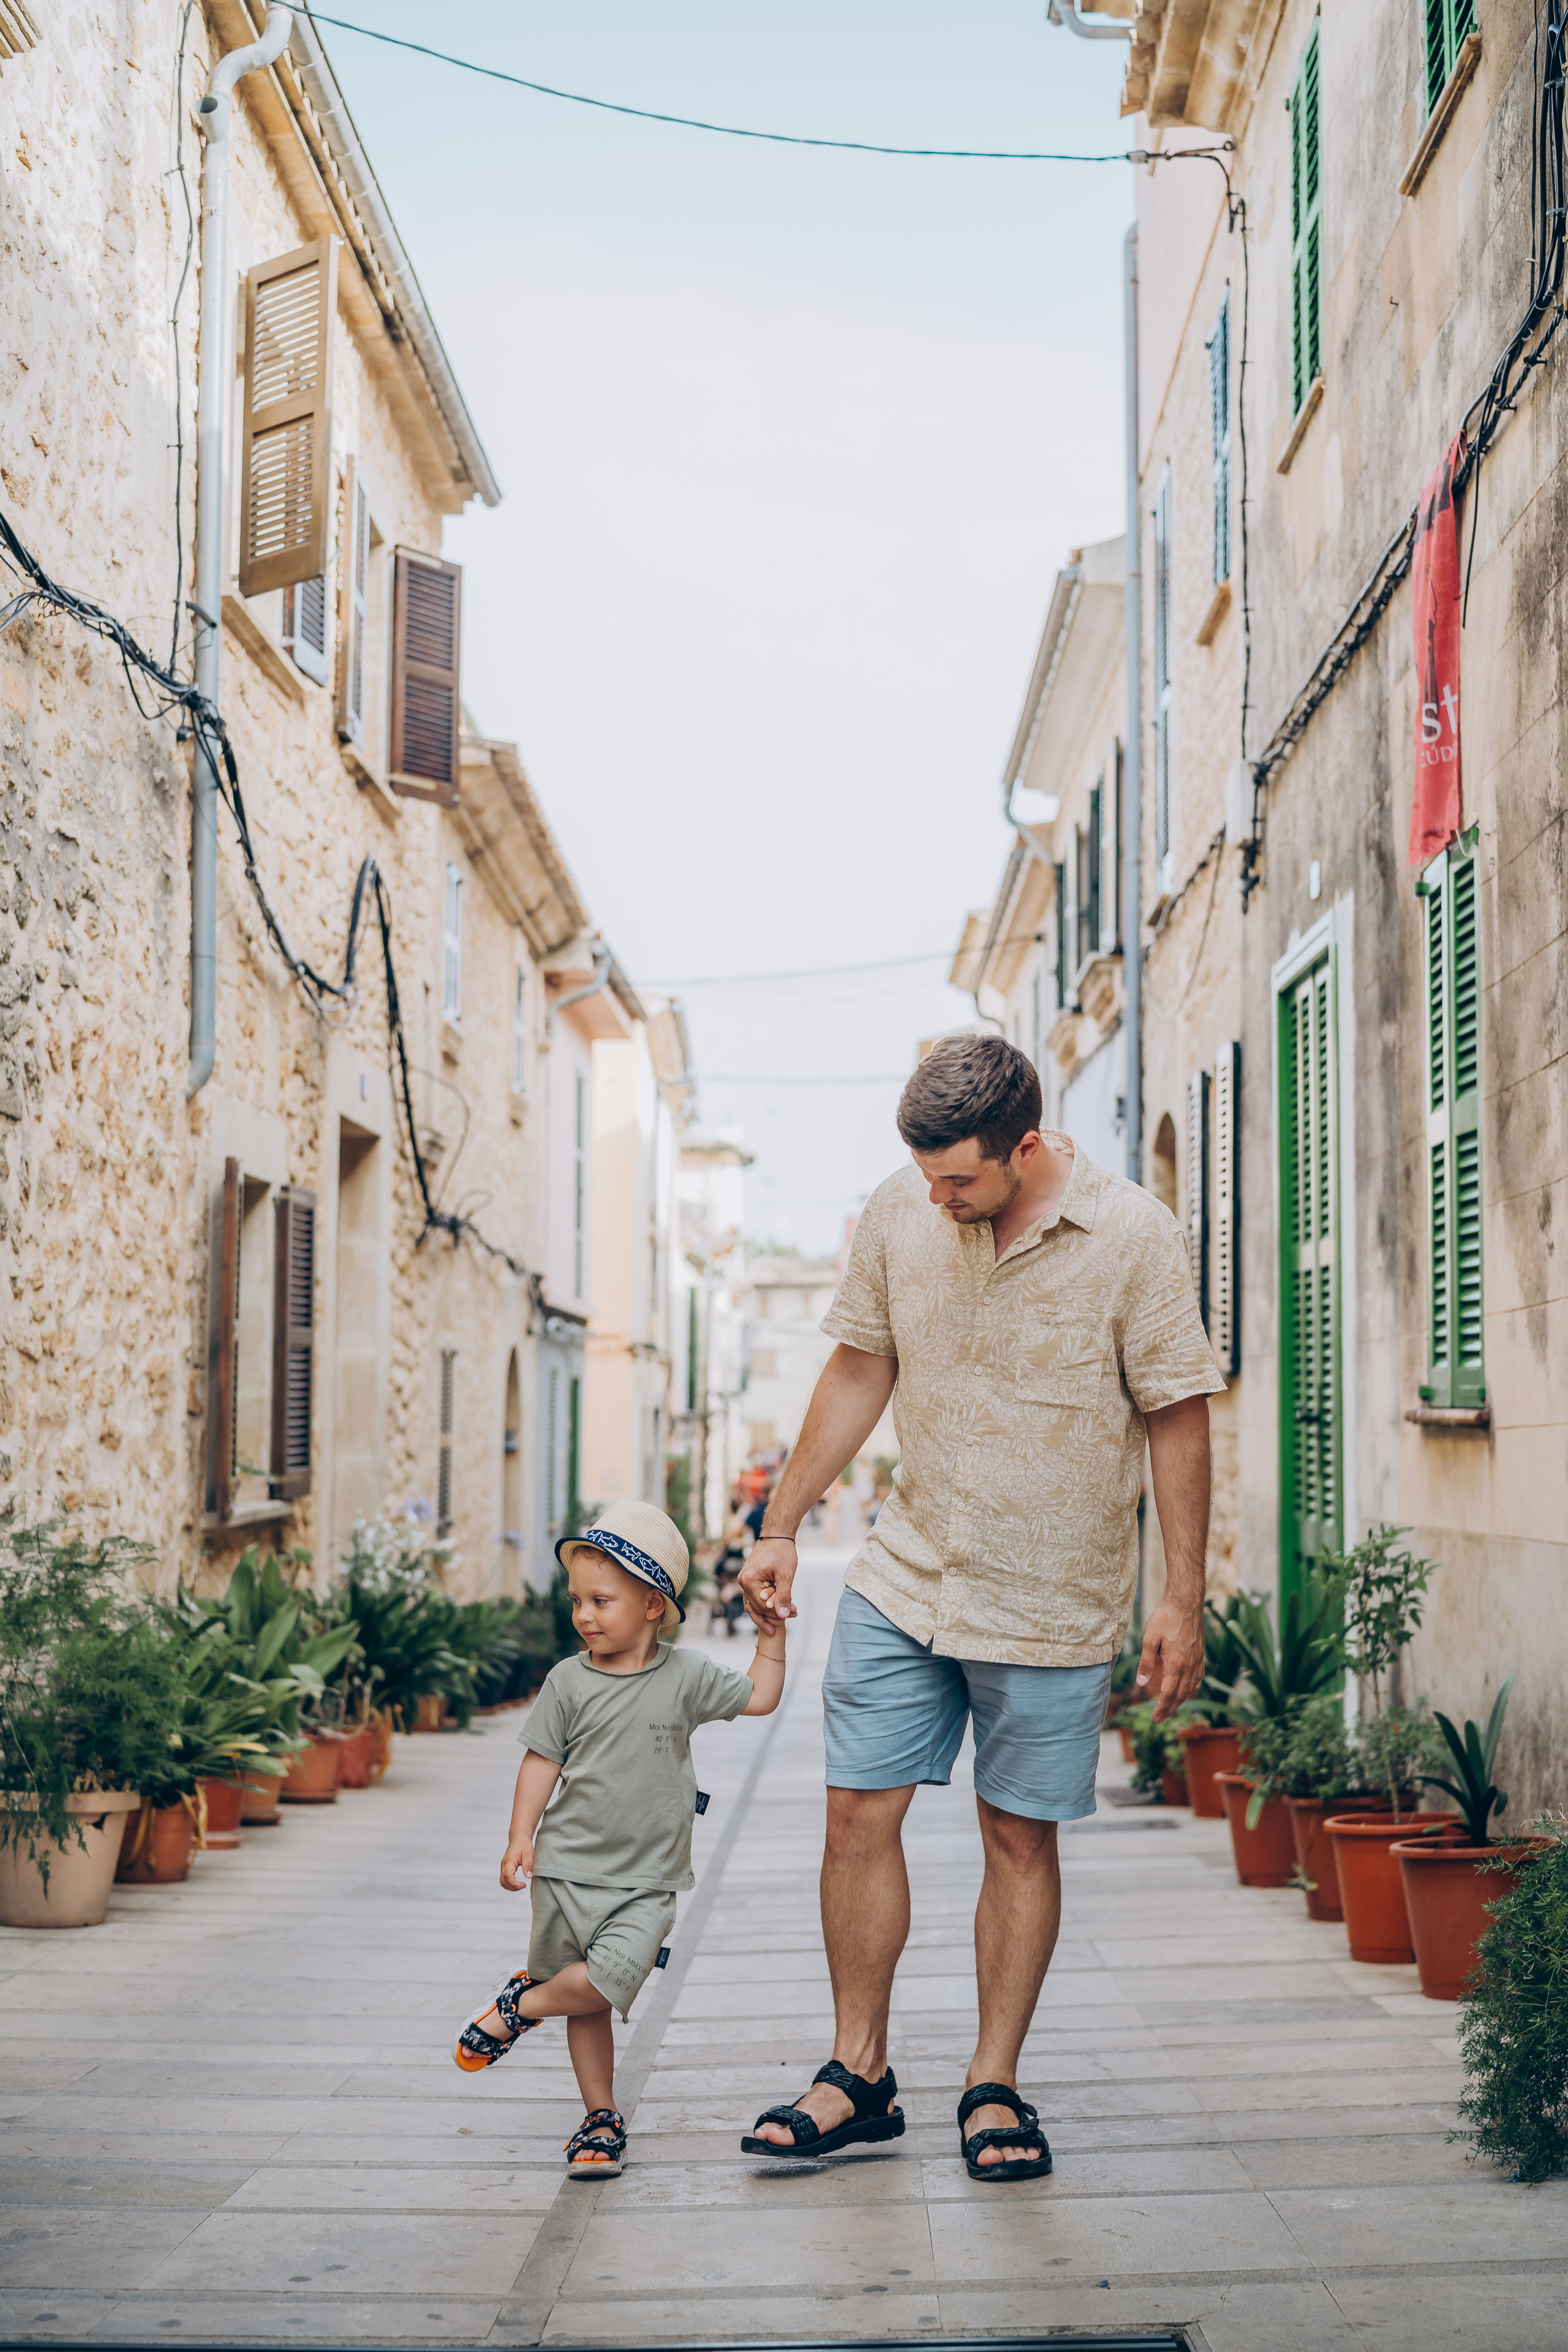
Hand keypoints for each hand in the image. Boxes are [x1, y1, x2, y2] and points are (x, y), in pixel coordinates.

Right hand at [499, 1838, 533, 1891]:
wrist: (518, 1838)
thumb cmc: (524, 1845)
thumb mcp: (529, 1853)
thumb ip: (528, 1865)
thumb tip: (528, 1876)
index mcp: (509, 1861)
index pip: (508, 1877)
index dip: (514, 1884)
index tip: (524, 1885)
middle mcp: (504, 1865)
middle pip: (503, 1881)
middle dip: (513, 1887)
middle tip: (523, 1886)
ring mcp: (503, 1866)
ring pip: (502, 1881)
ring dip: (510, 1887)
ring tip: (520, 1885)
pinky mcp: (505, 1868)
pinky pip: (504, 1879)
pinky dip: (509, 1884)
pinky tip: (517, 1883)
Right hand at [740, 1536, 797, 1631]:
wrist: (777, 1534)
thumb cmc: (782, 1551)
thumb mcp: (785, 1574)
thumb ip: (783, 1596)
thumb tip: (782, 1616)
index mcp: (749, 1581)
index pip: (763, 1606)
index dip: (779, 1612)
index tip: (795, 1613)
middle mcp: (743, 1581)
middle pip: (758, 1607)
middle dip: (776, 1612)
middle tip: (795, 1614)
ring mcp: (744, 1579)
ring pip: (756, 1603)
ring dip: (772, 1608)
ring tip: (791, 1612)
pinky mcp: (749, 1577)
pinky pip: (756, 1595)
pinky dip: (768, 1600)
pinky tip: (781, 1603)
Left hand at [1135, 1595, 1204, 1722]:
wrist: (1186, 1603)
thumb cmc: (1166, 1618)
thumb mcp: (1149, 1639)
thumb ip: (1146, 1662)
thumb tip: (1141, 1684)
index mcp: (1176, 1664)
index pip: (1168, 1693)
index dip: (1161, 1708)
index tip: (1155, 1718)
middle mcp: (1190, 1666)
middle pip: (1181, 1695)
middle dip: (1170, 1709)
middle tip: (1160, 1719)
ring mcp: (1198, 1661)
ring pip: (1191, 1688)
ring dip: (1180, 1700)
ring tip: (1170, 1707)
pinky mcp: (1200, 1655)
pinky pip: (1197, 1678)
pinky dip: (1190, 1688)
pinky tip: (1185, 1689)